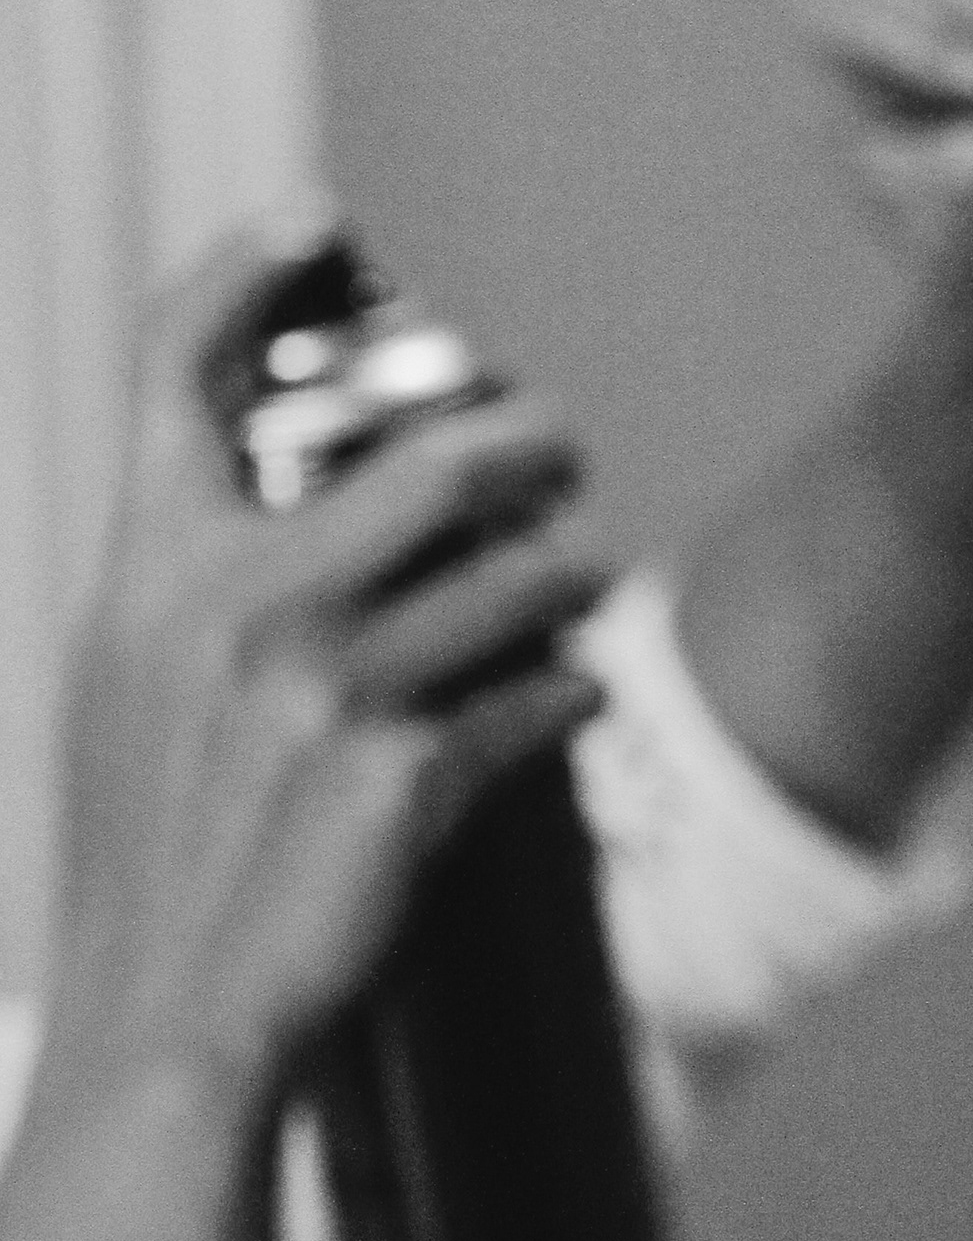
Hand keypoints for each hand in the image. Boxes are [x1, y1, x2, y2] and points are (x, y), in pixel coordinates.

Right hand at [36, 223, 611, 1119]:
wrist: (161, 1021)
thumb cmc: (161, 848)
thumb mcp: (132, 684)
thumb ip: (198, 574)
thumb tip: (305, 480)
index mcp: (144, 569)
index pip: (175, 366)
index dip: (246, 271)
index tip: (319, 219)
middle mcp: (224, 608)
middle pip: (432, 455)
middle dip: (527, 443)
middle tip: (557, 453)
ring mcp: (314, 691)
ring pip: (520, 574)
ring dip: (569, 576)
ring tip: (572, 587)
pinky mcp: (399, 777)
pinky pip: (543, 697)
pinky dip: (571, 695)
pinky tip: (571, 705)